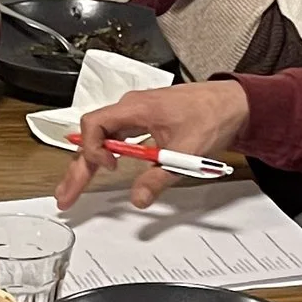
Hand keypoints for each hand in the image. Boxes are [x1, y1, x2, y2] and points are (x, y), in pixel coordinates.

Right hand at [57, 77, 252, 211]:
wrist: (235, 103)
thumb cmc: (213, 114)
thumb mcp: (187, 151)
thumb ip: (159, 177)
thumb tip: (138, 198)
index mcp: (136, 108)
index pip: (96, 124)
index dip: (94, 148)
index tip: (109, 167)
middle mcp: (132, 109)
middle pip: (93, 137)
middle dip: (78, 167)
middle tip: (66, 195)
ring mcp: (137, 115)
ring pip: (103, 139)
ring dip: (88, 163)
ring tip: (74, 188)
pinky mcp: (146, 123)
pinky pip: (118, 139)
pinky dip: (106, 156)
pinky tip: (103, 171)